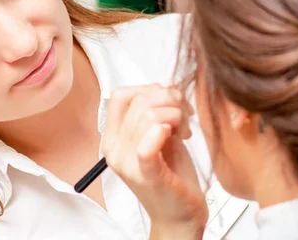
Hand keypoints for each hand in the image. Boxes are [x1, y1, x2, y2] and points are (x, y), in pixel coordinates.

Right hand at [102, 84, 207, 238]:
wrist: (179, 215)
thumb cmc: (172, 174)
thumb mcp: (162, 134)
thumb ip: (158, 109)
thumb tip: (168, 83)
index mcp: (112, 137)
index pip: (121, 95)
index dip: (148, 88)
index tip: (169, 100)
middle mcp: (114, 149)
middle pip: (139, 102)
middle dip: (170, 101)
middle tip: (185, 118)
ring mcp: (127, 163)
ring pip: (149, 116)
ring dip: (177, 116)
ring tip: (185, 131)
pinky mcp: (146, 176)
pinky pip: (146, 147)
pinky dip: (160, 133)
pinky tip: (178, 135)